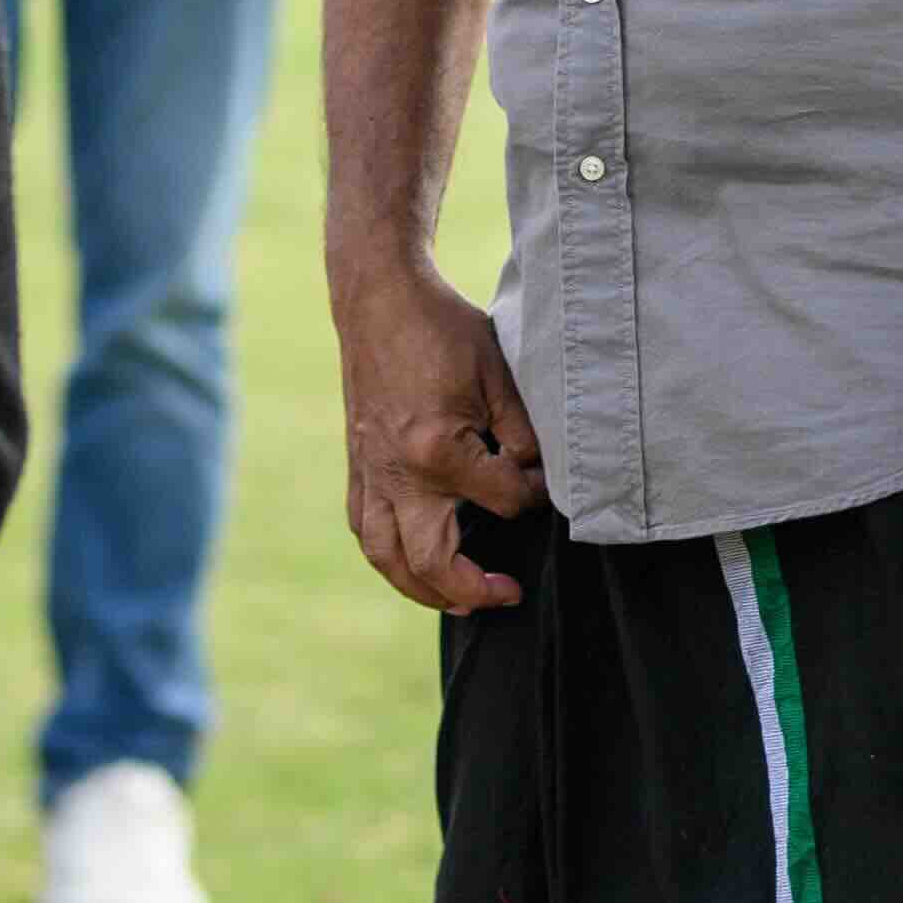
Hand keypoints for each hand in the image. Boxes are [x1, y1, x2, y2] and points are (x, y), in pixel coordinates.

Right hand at [332, 259, 543, 614]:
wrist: (379, 300)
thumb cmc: (443, 331)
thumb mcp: (499, 375)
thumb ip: (523, 434)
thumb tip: (537, 479)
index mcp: (438, 450)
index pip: (502, 502)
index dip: (533, 497)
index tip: (545, 483)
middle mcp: (397, 473)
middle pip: (431, 561)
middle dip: (473, 588)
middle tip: (509, 592)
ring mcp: (370, 474)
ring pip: (387, 557)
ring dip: (423, 590)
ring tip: (461, 601)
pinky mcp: (357, 467)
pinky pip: (365, 529)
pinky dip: (389, 556)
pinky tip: (414, 562)